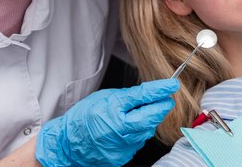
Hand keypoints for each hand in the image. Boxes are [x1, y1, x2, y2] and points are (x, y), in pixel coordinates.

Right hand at [35, 78, 179, 166]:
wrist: (68, 145)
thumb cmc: (82, 118)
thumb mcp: (103, 97)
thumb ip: (127, 96)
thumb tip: (147, 93)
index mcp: (113, 109)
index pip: (143, 97)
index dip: (160, 90)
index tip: (172, 84)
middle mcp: (119, 129)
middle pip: (151, 116)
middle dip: (161, 107)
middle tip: (165, 99)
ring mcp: (123, 146)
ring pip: (147, 130)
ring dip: (149, 120)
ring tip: (136, 114)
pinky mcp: (124, 156)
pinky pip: (138, 142)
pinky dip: (138, 133)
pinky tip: (127, 129)